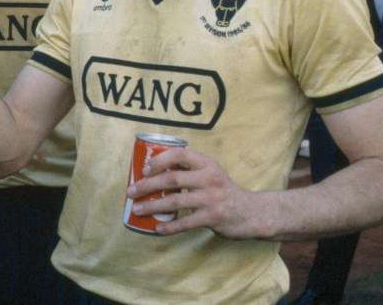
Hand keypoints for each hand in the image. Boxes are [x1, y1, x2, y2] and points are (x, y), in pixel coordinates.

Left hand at [125, 146, 264, 239]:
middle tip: (131, 191)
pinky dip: (169, 226)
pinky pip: (186, 223)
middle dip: (147, 185)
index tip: (144, 169)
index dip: (160, 160)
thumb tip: (153, 172)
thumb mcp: (211, 173)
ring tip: (137, 209)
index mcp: (207, 163)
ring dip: (152, 206)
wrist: (252, 213)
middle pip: (172, 178)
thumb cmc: (223, 192)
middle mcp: (210, 178)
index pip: (180, 153)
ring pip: (175, 201)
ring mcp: (212, 198)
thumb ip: (189, 170)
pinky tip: (157, 228)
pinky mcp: (213, 217)